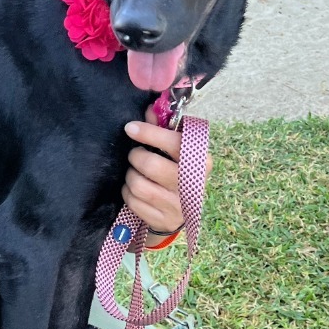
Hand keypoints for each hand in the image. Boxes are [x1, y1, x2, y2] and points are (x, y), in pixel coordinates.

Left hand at [122, 107, 212, 243]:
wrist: (180, 212)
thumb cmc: (176, 171)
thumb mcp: (175, 150)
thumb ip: (163, 128)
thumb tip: (151, 108)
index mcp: (201, 162)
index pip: (174, 143)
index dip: (150, 133)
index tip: (131, 128)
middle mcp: (192, 185)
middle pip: (151, 165)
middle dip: (136, 157)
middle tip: (136, 155)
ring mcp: (178, 206)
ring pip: (138, 184)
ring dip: (130, 176)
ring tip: (136, 172)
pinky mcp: (162, 220)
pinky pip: (133, 201)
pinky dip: (128, 192)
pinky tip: (135, 190)